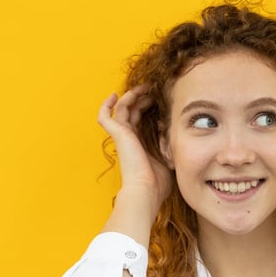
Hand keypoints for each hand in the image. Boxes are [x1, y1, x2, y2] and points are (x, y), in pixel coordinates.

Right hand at [98, 85, 173, 212]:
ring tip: (144, 86)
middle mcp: (130, 138)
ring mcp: (122, 136)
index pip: (142, 119)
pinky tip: (115, 95)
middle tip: (153, 88)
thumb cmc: (158, 182)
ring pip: (123, 109)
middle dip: (142, 97)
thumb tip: (170, 125)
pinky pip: (105, 117)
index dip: (149, 107)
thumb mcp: (170, 157)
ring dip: (132, 95)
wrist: (147, 190)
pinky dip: (106, 105)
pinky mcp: (117, 134)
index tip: (160, 98)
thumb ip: (169, 142)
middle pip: (133, 110)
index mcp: (141, 143)